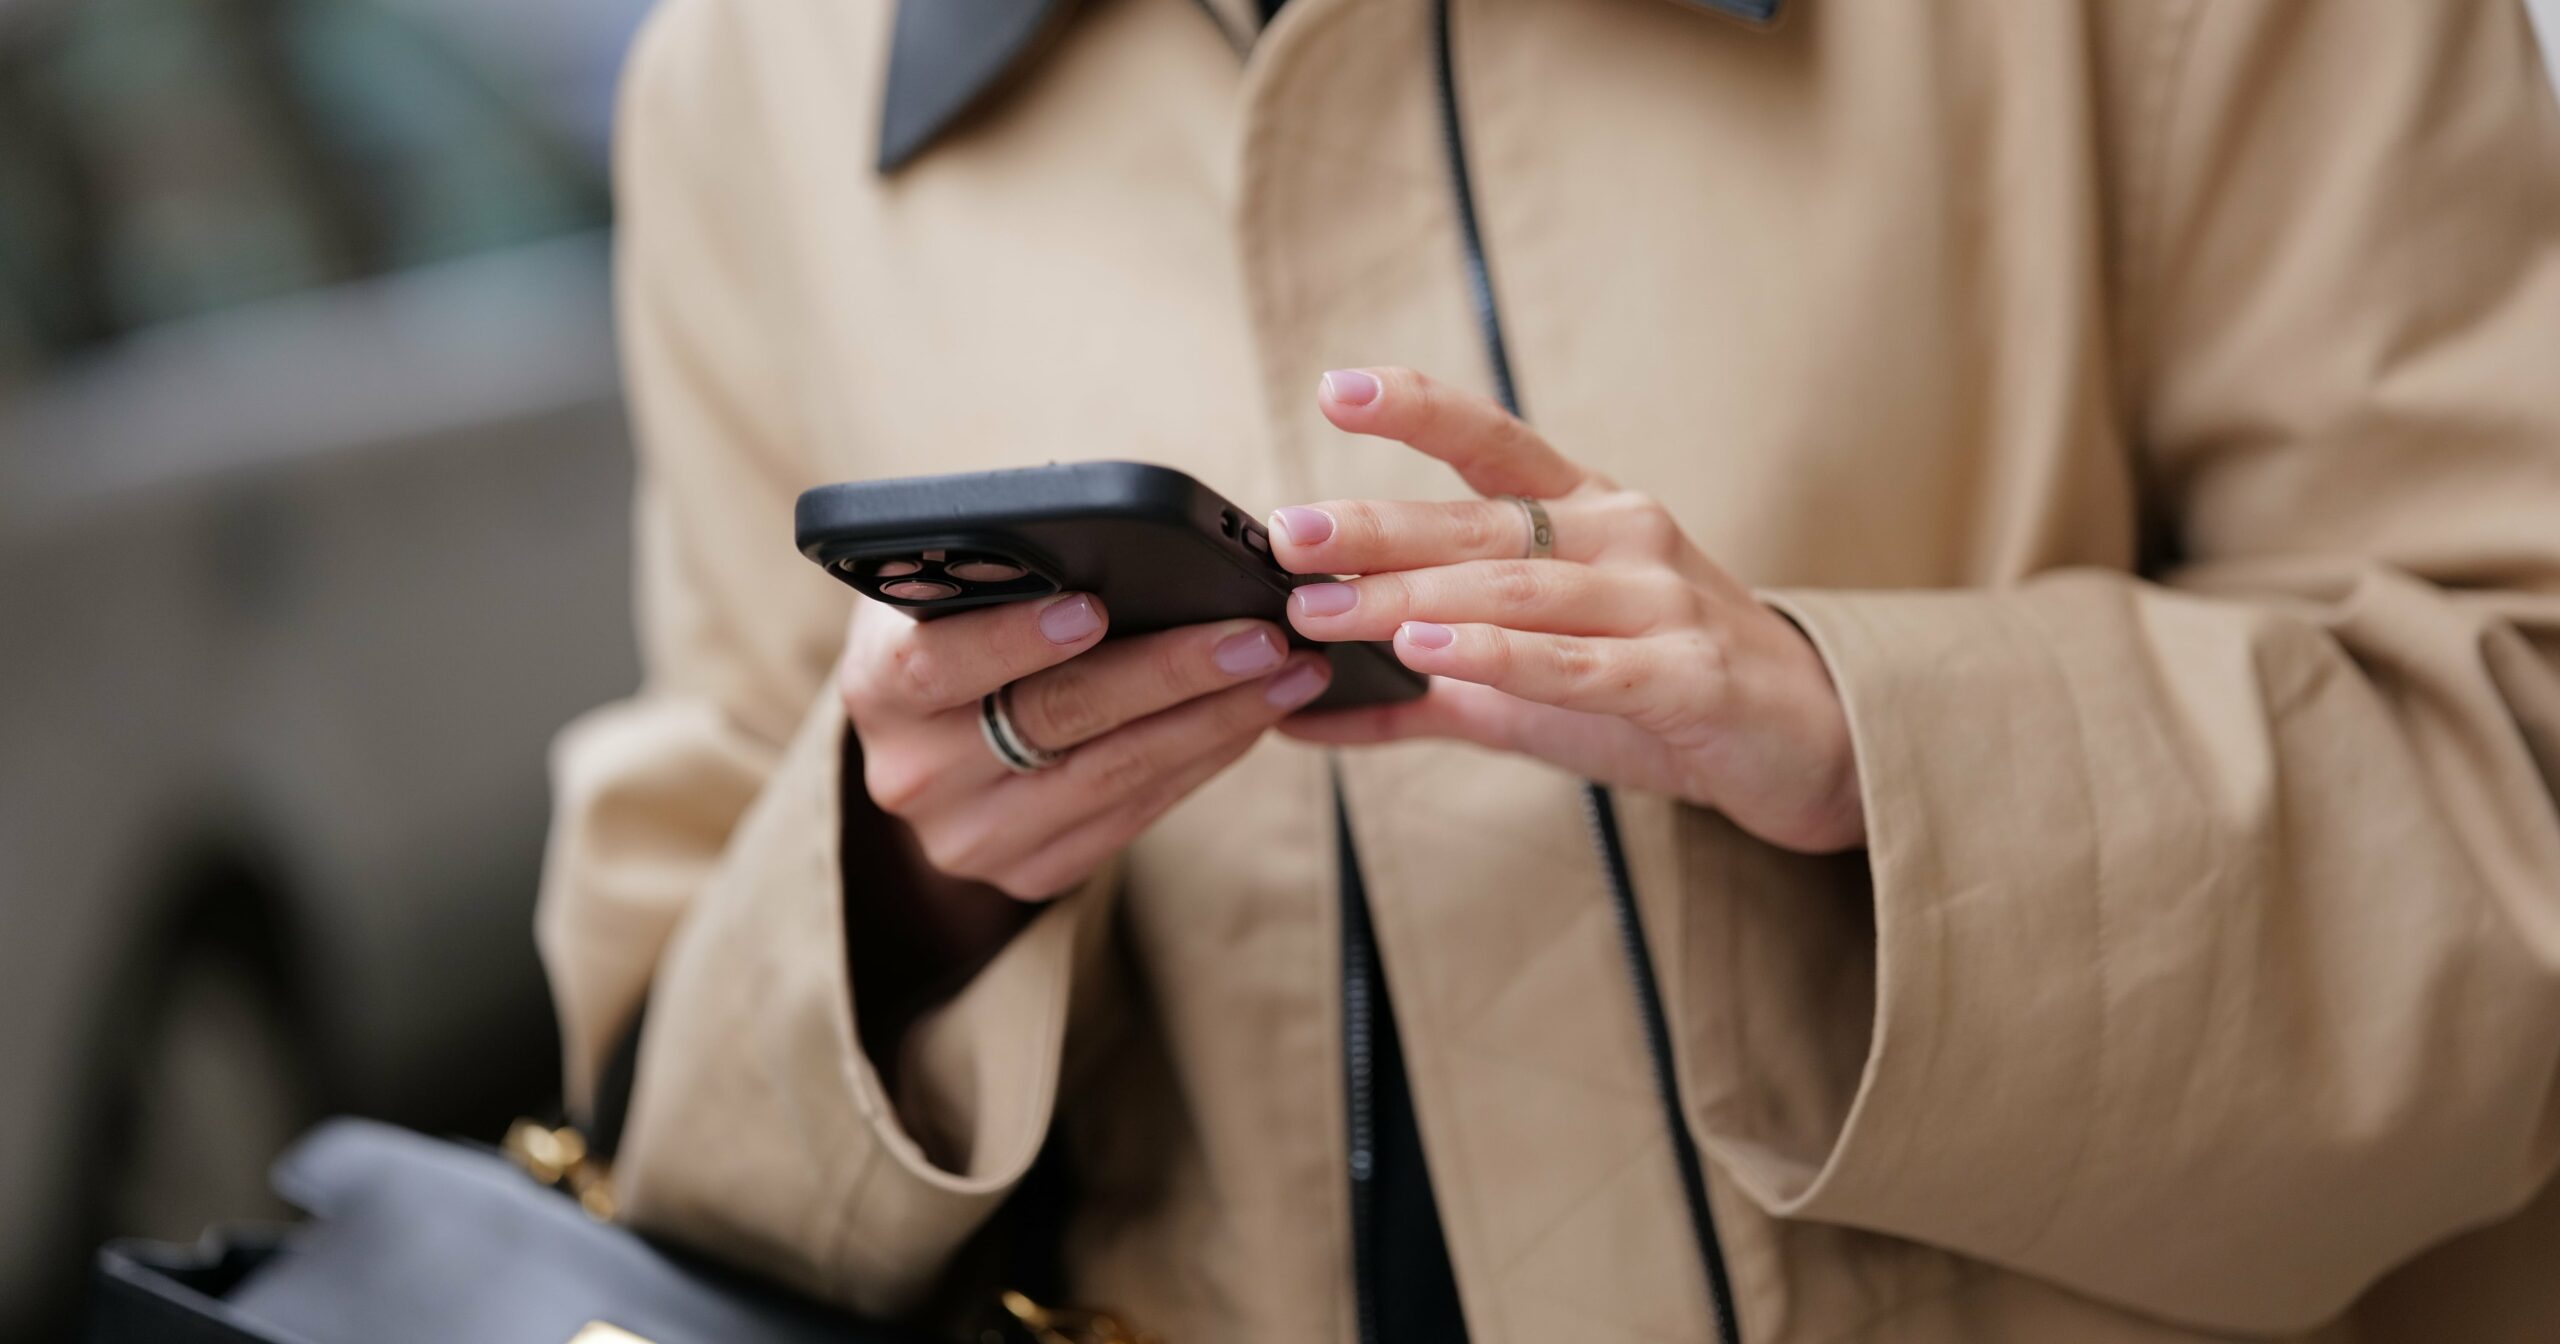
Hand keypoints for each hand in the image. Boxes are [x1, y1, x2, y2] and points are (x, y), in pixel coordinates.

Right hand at [839, 594, 1331, 899]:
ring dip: (1215, 720)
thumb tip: (1110, 537)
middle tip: (1258, 635)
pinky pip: (1133, 816)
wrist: (926, 754)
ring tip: (1290, 671)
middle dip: (1169, 672)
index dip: (1013, 636)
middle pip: (1055, 719)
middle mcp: (913, 774)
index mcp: (876, 686)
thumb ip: (992, 567)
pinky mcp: (1028, 876)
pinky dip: (1202, 760)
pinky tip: (1255, 716)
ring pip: (1111, 775)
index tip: (1095, 605)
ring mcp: (971, 838)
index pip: (937, 662)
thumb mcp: (940, 591)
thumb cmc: (950, 632)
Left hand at [1270, 366, 1864, 854]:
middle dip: (1376, 527)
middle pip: (1482, 524)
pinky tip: (1428, 651)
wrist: (1812, 743)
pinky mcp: (1685, 675)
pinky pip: (1576, 662)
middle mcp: (1622, 535)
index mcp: (1587, 513)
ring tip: (1325, 609)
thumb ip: (1422, 693)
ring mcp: (1659, 599)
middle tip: (1289, 534)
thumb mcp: (1535, 685)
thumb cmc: (1664, 693)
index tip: (1334, 390)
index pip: (1494, 442)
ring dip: (1410, 598)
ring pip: (1516, 589)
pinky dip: (1496, 656)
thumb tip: (1300, 715)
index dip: (1417, 410)